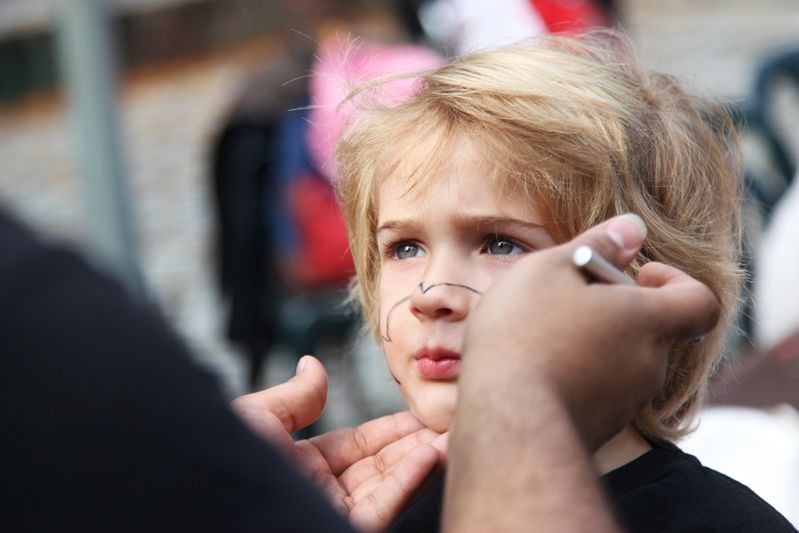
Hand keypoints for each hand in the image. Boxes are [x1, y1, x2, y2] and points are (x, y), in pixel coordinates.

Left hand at [232, 356, 445, 530]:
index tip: (421, 411)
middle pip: (382, 465)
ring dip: (424, 459)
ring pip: (390, 485)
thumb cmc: (222, 467)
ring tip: (453, 432)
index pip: (358, 445)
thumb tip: (313, 363)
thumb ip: (294, 399)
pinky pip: (384, 504)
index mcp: (301, 468)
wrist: (203, 507)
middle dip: (417, 442)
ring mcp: (335, 515)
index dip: (392, 428)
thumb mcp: (257, 420)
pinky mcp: (347, 530)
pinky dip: (410, 480)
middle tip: (451, 418)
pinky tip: (432, 454)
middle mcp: (322, 493)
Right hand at [444, 214, 719, 531]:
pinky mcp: (597, 427)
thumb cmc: (525, 335)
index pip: (700, 302)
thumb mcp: (552, 269)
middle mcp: (648, 365)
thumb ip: (597, 245)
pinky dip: (575, 373)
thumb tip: (632, 227)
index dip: (678, 281)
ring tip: (538, 332)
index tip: (640, 273)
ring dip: (592, 341)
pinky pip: (596, 390)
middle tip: (567, 296)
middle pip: (650, 328)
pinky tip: (532, 366)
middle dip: (616, 308)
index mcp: (648, 321)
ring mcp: (624, 402)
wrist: (505, 422)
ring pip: (620, 359)